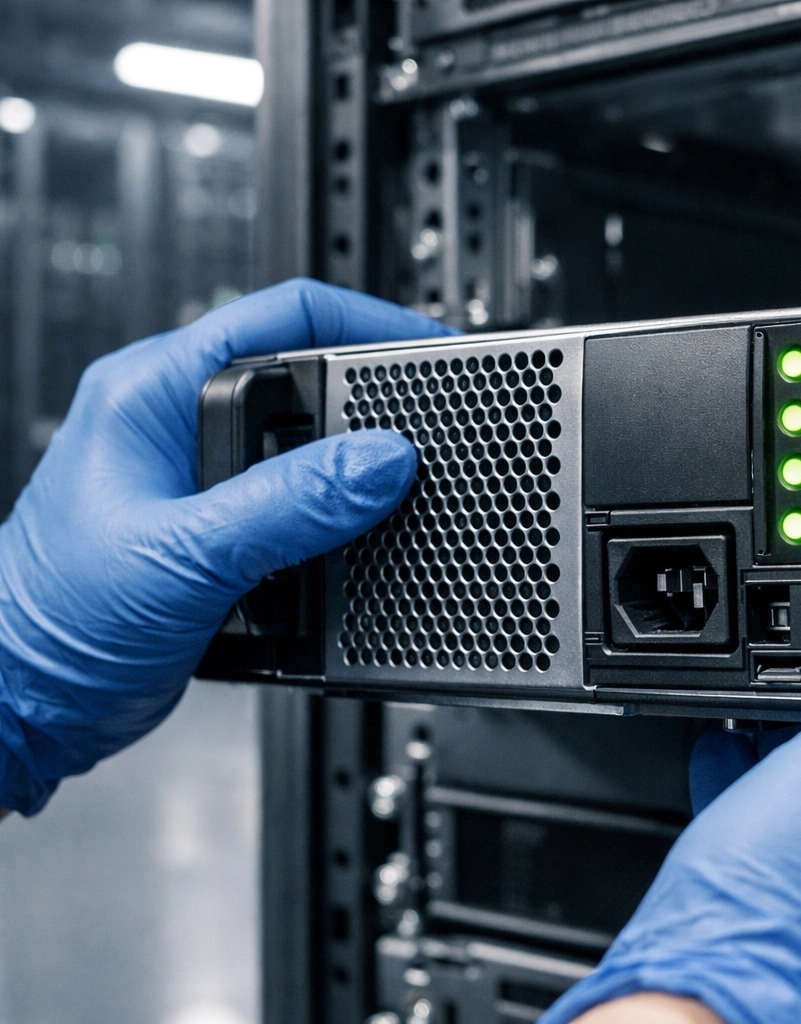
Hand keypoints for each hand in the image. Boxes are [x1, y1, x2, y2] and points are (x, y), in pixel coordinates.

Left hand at [0, 279, 449, 814]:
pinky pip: (299, 506)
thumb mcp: (187, 554)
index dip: (369, 328)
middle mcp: (176, 422)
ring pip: (308, 449)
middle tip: (429, 434)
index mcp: (151, 391)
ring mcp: (199, 478)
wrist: (26, 706)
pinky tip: (354, 544)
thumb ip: (292, 504)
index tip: (435, 358)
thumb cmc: (53, 622)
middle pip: (306, 381)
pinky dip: (335, 523)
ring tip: (399, 491)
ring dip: (353, 473)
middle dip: (372, 407)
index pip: (284, 316)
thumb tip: (383, 460)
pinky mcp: (218, 531)